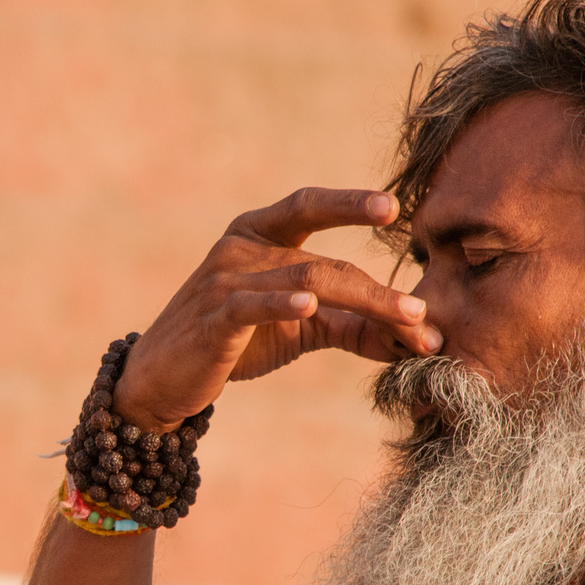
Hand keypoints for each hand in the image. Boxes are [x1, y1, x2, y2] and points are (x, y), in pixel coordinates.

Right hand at [112, 188, 441, 431]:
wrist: (162, 380)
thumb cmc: (234, 345)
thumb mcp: (299, 329)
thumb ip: (351, 325)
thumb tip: (417, 336)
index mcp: (257, 233)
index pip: (309, 207)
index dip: (349, 204)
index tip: (393, 208)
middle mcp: (239, 247)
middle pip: (322, 260)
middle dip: (377, 290)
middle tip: (422, 311)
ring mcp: (223, 281)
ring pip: (304, 280)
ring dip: (362, 303)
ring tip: (405, 322)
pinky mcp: (213, 318)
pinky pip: (253, 304)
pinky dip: (282, 303)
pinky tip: (309, 306)